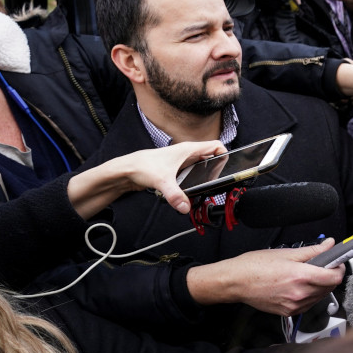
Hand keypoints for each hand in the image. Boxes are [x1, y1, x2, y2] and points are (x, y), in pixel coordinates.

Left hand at [67, 140, 226, 218]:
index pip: (216, 146)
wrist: (125, 170)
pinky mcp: (175, 170)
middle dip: (216, 168)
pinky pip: (191, 173)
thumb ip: (175, 195)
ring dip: (205, 175)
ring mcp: (181, 161)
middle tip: (218, 181)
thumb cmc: (142, 166)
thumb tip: (185, 207)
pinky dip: (194, 180)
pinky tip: (190, 191)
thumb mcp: (162, 181)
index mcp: (188, 149)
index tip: (227, 167)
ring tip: (206, 187)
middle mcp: (187, 154)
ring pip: (201, 166)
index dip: (224, 155)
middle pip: (211, 157)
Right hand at [187, 238, 344, 316]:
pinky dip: (310, 294)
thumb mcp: (287, 253)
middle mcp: (299, 294)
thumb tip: (330, 245)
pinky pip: (309, 304)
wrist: (236, 282)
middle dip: (331, 275)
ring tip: (309, 274)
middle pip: (330, 287)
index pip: (334, 277)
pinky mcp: (288, 313)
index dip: (339, 268)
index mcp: (300, 277)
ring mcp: (294, 306)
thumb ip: (313, 251)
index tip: (337, 262)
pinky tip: (301, 285)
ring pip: (320, 297)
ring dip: (321, 286)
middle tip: (323, 265)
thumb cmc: (255, 266)